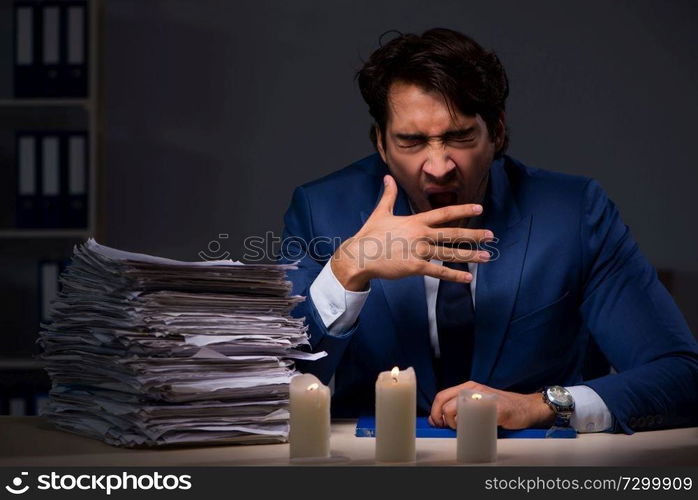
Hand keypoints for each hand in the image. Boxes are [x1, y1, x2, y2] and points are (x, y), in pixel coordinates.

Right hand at [331, 175, 493, 290]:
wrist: (359, 255)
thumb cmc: (369, 235)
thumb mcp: (381, 212)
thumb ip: (389, 195)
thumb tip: (388, 177)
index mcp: (415, 221)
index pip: (444, 213)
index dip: (462, 210)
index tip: (479, 209)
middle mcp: (420, 234)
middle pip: (452, 233)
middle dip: (474, 234)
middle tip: (491, 235)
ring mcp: (418, 251)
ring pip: (449, 253)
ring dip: (469, 255)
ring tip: (486, 257)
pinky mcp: (414, 267)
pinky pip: (438, 272)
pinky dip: (454, 275)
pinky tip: (467, 278)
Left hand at [428, 380, 555, 429]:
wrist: (525, 407)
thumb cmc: (499, 407)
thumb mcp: (474, 404)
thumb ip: (456, 408)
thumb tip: (434, 419)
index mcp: (467, 387)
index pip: (441, 396)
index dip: (435, 412)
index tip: (437, 423)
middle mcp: (474, 390)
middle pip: (446, 406)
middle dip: (445, 421)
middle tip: (453, 428)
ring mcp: (485, 398)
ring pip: (458, 412)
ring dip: (458, 425)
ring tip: (466, 428)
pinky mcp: (496, 409)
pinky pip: (477, 418)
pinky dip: (473, 427)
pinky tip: (477, 428)